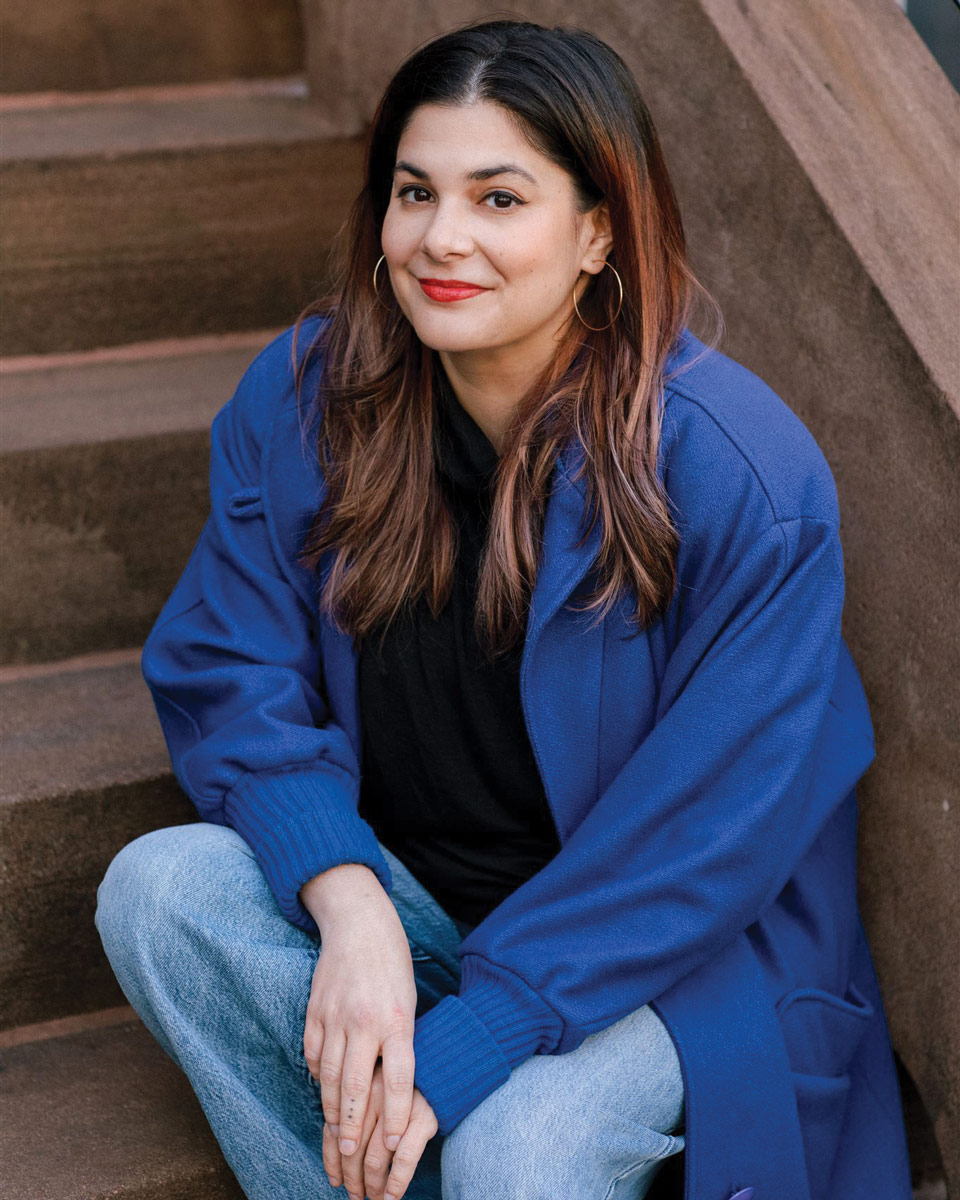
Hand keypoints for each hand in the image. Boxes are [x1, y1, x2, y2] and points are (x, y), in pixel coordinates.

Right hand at [299, 865, 419, 1186]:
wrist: (358, 922)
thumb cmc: (393, 962)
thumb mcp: (410, 999)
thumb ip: (401, 1039)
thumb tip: (393, 1084)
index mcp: (396, 1018)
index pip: (399, 1078)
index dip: (396, 1114)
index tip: (395, 1145)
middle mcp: (364, 1020)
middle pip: (356, 1085)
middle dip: (353, 1126)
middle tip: (350, 1155)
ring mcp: (335, 1016)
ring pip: (329, 1075)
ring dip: (331, 1110)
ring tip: (335, 1136)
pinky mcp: (314, 1011)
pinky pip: (313, 1054)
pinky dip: (317, 1077)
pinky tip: (323, 1093)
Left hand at [323, 1059, 438, 1198]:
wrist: (440, 1065)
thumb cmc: (399, 1086)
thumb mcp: (372, 1093)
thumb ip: (353, 1118)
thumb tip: (337, 1170)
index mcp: (357, 1087)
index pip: (335, 1133)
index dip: (333, 1163)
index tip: (337, 1182)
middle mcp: (375, 1092)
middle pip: (353, 1150)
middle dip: (353, 1180)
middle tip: (356, 1195)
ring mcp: (400, 1105)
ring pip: (375, 1159)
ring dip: (372, 1186)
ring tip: (374, 1198)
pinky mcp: (424, 1118)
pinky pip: (404, 1159)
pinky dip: (396, 1183)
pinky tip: (392, 1197)